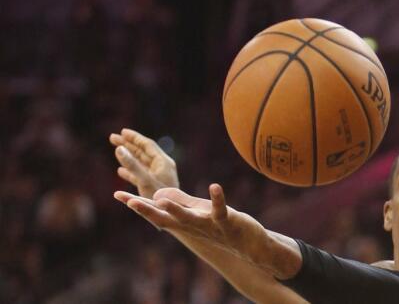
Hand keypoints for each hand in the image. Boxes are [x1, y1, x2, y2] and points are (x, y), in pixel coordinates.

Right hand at [110, 128, 179, 197]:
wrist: (170, 217)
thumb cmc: (160, 199)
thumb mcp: (144, 181)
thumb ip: (132, 165)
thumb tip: (119, 149)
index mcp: (163, 163)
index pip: (147, 145)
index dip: (134, 138)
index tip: (121, 132)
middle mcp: (161, 168)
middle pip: (143, 152)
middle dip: (128, 144)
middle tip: (112, 137)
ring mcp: (157, 178)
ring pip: (140, 163)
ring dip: (127, 156)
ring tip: (115, 149)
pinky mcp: (152, 188)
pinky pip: (139, 176)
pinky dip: (130, 171)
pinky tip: (120, 171)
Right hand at [116, 185, 270, 261]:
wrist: (248, 245)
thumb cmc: (220, 226)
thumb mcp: (196, 212)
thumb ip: (178, 202)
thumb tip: (157, 194)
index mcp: (182, 222)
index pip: (155, 213)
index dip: (136, 204)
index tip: (116, 194)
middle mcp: (191, 226)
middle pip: (165, 218)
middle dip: (147, 210)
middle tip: (129, 200)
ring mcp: (208, 225)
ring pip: (188, 218)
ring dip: (175, 208)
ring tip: (161, 198)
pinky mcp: (226, 222)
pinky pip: (221, 210)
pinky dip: (218, 199)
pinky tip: (214, 186)